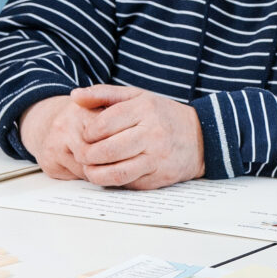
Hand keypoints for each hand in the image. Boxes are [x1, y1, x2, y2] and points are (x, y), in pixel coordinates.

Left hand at [18, 85, 204, 188]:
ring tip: (89, 169)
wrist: (200, 137)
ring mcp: (157, 157)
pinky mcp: (159, 177)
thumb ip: (104, 94)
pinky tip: (108, 175)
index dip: (87, 133)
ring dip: (96, 174)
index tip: (84, 135)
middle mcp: (152, 133)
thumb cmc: (162, 115)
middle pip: (107, 150)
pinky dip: (113, 181)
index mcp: (144, 109)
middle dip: (87, 155)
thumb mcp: (136, 96)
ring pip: (116, 172)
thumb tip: (75, 95)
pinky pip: (129, 183)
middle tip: (81, 155)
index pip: (103, 124)